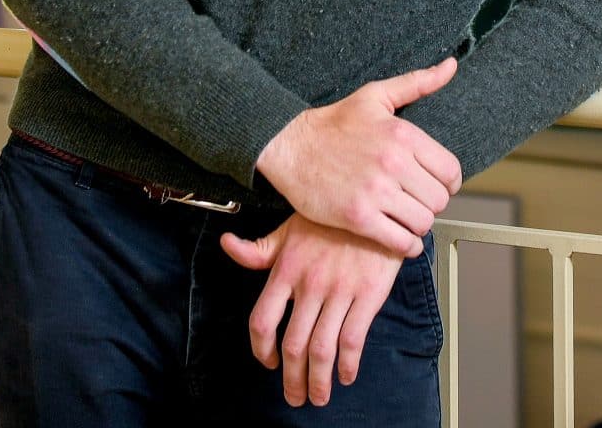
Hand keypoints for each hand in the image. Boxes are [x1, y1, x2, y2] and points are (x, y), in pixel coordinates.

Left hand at [222, 214, 408, 408]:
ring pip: (322, 349)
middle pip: (293, 345)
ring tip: (319, 395)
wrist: (375, 203)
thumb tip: (227, 245)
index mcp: (286, 269)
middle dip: (292, 379)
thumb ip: (258, 249)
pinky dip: (348, 364)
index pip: (262, 321)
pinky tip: (346, 374)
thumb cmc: (331, 218)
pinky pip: (353, 340)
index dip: (261, 350)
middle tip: (295, 397)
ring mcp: (339, 291)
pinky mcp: (368, 295)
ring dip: (319, 380)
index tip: (269, 363)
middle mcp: (309, 284)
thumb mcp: (288, 228)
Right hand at [254, 58, 462, 255]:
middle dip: (431, 204)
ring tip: (406, 218)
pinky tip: (399, 238)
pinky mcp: (357, 217)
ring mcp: (375, 192)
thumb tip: (451, 66)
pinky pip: (400, 242)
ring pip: (423, 222)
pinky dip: (405, 245)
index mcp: (403, 135)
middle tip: (417, 202)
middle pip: (439, 200)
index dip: (448, 183)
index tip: (436, 185)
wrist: (289, 145)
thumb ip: (418, 83)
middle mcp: (393, 164)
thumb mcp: (376, 95)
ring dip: (418, 225)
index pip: (451, 172)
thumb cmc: (333, 123)